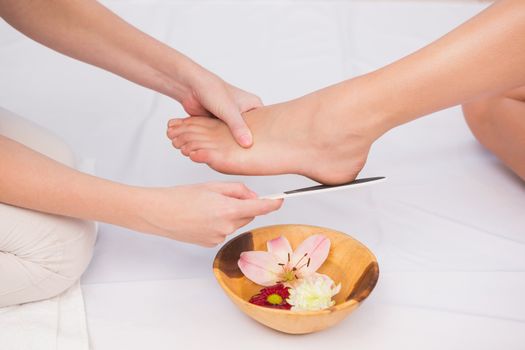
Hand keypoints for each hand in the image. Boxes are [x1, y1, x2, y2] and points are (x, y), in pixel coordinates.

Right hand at [127, 182, 282, 246]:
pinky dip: (219, 223)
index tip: (280, 200)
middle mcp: (226, 227)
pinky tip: (202, 217)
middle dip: (243, 206)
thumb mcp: (212, 186)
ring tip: (207, 206)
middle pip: (247, 215)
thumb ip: (237, 190)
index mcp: (228, 210)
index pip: (259, 208)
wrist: (159, 213)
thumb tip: (251, 197)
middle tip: (226, 196)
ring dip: (229, 214)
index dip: (272, 204)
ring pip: (234, 223)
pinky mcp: (210, 243)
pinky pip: (223, 230)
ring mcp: (218, 237)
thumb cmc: (181, 197)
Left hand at [172, 66, 262, 147]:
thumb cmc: (212, 90)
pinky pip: (223, 136)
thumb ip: (238, 127)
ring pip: (235, 135)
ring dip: (231, 143)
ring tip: (234, 156)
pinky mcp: (219, 123)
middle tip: (246, 156)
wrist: (190, 86)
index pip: (263, 124)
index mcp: (253, 104)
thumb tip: (248, 144)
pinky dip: (221, 142)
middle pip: (249, 132)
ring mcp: (231, 118)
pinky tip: (222, 152)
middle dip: (245, 142)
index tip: (261, 150)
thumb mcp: (229, 110)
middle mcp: (244, 111)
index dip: (262, 137)